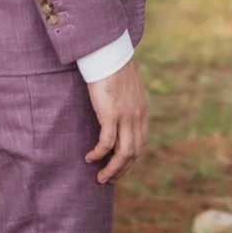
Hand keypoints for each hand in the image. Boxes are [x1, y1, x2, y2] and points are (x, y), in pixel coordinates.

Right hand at [84, 57, 147, 184]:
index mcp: (141, 112)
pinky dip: (99, 154)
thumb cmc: (113, 69)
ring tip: (100, 178)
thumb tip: (117, 111)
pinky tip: (89, 158)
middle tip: (108, 178)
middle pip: (133, 153)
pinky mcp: (111, 114)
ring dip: (111, 169)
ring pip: (122, 153)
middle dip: (121, 170)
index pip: (139, 143)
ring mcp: (125, 117)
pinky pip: (106, 143)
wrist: (109, 54)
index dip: (129, 159)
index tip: (118, 168)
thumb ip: (126, 103)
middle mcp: (136, 117)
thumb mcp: (126, 89)